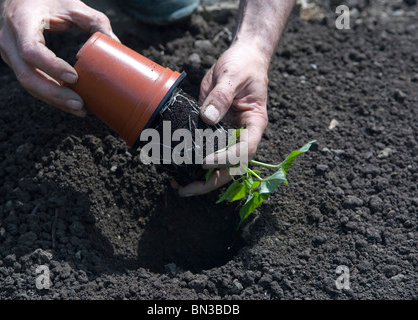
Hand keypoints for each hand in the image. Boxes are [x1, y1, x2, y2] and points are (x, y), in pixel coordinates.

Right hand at [0, 0, 117, 116]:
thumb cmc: (43, 0)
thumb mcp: (69, 4)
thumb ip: (93, 20)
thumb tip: (116, 44)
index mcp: (22, 22)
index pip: (32, 50)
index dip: (52, 67)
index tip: (75, 77)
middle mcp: (10, 41)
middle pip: (28, 76)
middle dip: (54, 94)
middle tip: (80, 104)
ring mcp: (10, 55)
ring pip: (28, 85)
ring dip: (54, 100)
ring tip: (79, 109)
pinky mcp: (16, 65)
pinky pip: (32, 84)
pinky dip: (50, 96)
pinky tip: (69, 103)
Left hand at [175, 42, 269, 196]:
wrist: (242, 58)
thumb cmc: (243, 65)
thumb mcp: (232, 76)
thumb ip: (222, 97)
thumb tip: (207, 118)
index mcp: (254, 124)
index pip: (244, 150)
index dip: (226, 160)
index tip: (205, 162)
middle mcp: (242, 134)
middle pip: (231, 166)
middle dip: (210, 181)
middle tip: (186, 189)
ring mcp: (227, 134)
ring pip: (217, 164)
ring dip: (199, 177)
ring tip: (177, 184)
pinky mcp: (212, 130)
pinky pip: (204, 150)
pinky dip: (192, 161)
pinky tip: (176, 168)